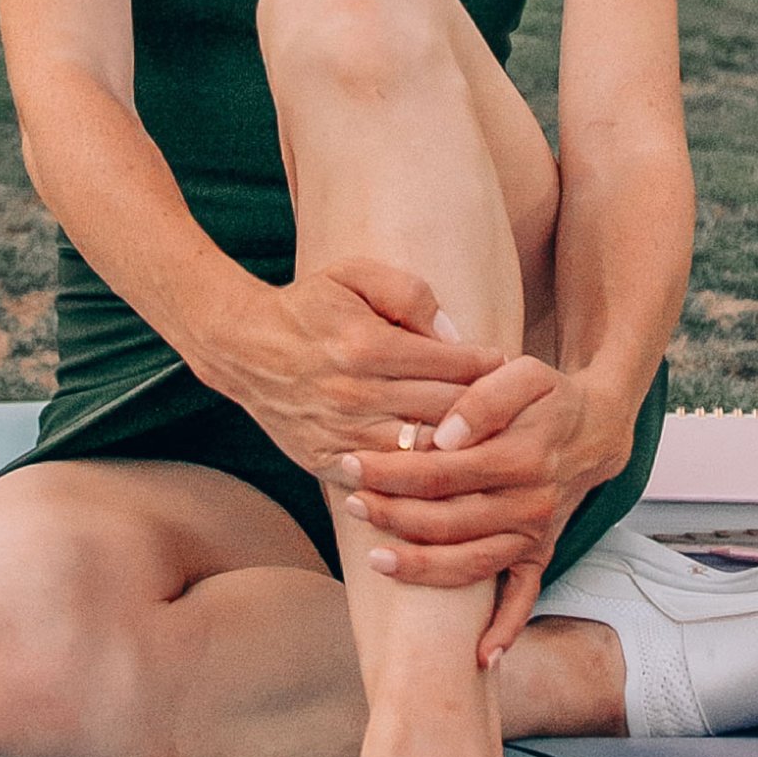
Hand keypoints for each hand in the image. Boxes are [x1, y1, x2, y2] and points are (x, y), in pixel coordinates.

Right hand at [202, 251, 496, 482]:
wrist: (244, 347)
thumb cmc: (310, 306)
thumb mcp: (355, 274)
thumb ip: (410, 293)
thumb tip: (454, 335)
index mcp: (366, 345)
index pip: (453, 365)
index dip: (489, 367)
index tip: (508, 367)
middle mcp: (354, 394)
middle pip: (446, 413)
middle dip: (486, 412)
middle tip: (513, 410)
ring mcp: (340, 434)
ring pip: (423, 455)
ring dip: (459, 451)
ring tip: (488, 442)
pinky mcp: (326, 462)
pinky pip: (387, 482)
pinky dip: (417, 480)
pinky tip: (442, 470)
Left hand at [337, 361, 634, 664]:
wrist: (595, 428)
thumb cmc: (545, 396)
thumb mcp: (523, 373)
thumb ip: (484, 397)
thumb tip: (446, 436)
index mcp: (522, 455)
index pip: (442, 471)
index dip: (392, 471)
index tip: (351, 463)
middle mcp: (530, 502)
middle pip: (448, 521)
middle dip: (392, 516)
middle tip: (352, 504)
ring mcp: (534, 533)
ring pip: (472, 564)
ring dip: (422, 567)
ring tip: (375, 560)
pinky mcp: (540, 553)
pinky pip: (524, 598)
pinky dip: (506, 629)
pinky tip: (480, 657)